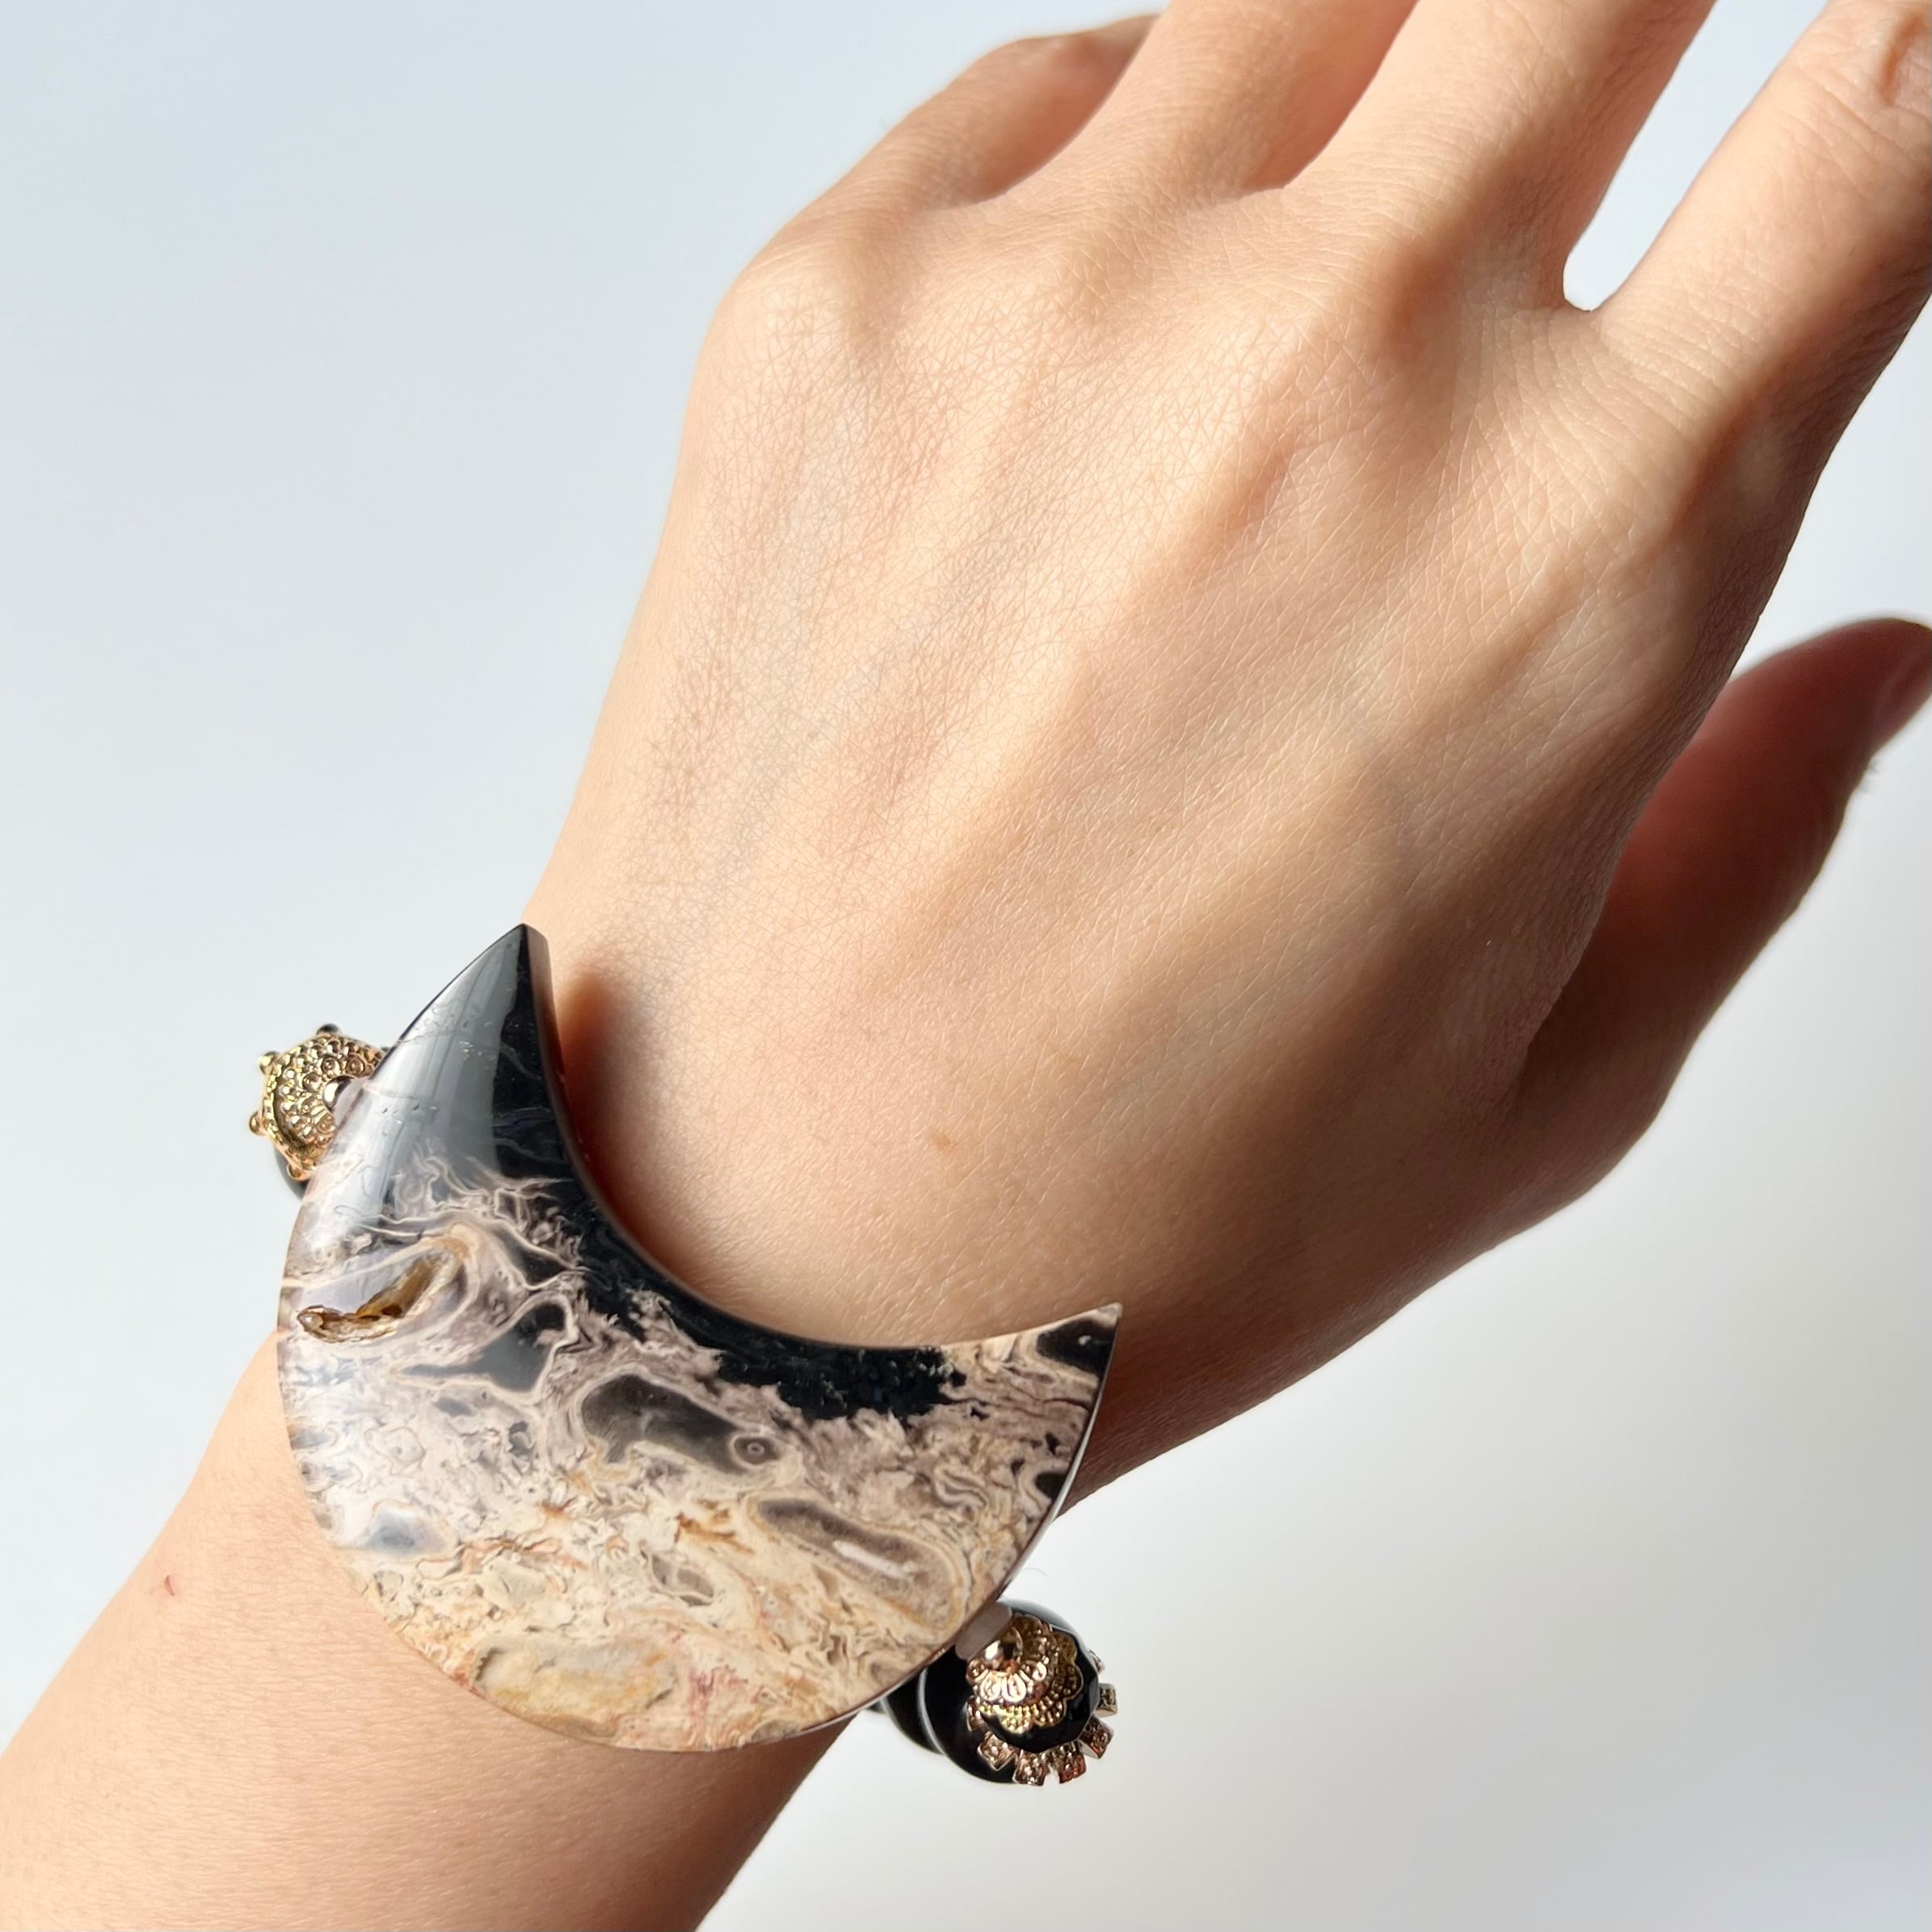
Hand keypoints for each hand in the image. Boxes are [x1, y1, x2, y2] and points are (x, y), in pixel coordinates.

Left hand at [527, 1, 1928, 1485]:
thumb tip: (1877, 666)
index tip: (1858, 94)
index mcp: (1576, 559)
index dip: (1899, 60)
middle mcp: (1327, 369)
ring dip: (1387, 68)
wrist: (746, 1251)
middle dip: (1631, 19)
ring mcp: (1049, 303)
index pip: (1880, 111)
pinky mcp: (828, 306)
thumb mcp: (1533, 1096)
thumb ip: (1745, 836)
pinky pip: (1054, 86)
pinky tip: (1117, 334)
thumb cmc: (1132, 1220)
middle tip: (1584, 136)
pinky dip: (1137, 147)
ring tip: (1345, 246)